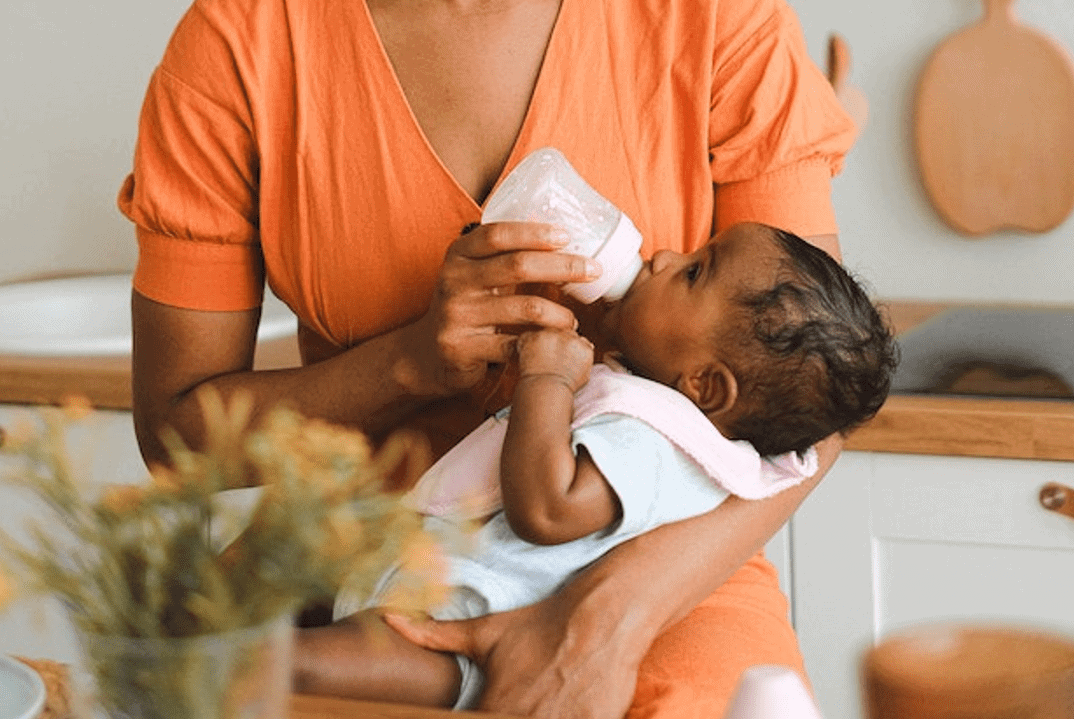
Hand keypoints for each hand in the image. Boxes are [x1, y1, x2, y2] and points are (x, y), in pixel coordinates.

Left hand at [385, 581, 641, 718]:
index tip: (482, 707)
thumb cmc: (541, 625)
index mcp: (493, 710)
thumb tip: (390, 620)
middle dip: (509, 714)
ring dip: (537, 717)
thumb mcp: (485, 633)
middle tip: (516, 700)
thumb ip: (434, 636)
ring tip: (539, 702)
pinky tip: (562, 708)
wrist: (600, 618)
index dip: (474, 718)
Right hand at [395, 223, 599, 396]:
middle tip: (593, 270)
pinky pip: (514, 345)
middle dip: (563, 266)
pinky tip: (554, 344)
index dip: (534, 232)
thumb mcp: (475, 274)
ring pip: (524, 308)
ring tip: (573, 321)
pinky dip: (541, 344)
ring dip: (559, 314)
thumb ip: (505, 257)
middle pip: (517, 266)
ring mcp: (457, 315)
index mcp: (458, 255)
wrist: (426, 354)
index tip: (567, 236)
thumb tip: (561, 236)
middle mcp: (454, 280)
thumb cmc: (467, 308)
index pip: (497, 234)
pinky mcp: (463, 348)